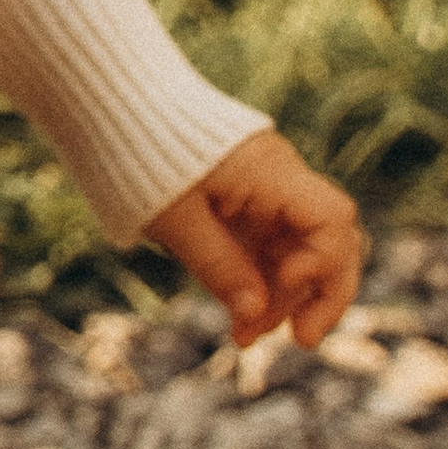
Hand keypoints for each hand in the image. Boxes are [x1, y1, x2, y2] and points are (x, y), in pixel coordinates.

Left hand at [144, 128, 363, 351]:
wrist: (115, 107)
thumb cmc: (140, 157)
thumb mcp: (174, 220)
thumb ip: (219, 266)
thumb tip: (255, 315)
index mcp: (270, 172)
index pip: (333, 219)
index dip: (323, 264)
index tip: (283, 289)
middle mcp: (280, 179)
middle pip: (332, 239)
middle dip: (322, 293)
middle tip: (301, 341)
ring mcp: (266, 190)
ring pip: (299, 249)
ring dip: (283, 296)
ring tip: (245, 336)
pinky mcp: (247, 202)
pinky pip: (270, 245)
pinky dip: (261, 280)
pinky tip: (242, 315)